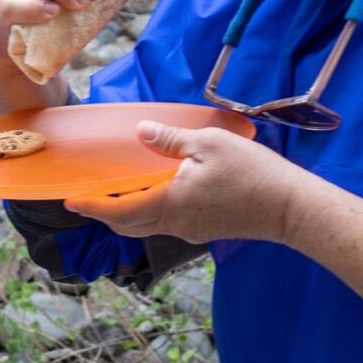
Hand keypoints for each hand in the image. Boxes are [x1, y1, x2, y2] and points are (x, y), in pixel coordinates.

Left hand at [67, 121, 362, 323]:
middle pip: (129, 224)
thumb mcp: (209, 144)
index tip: (69, 200)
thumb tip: (141, 132)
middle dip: (105, 212)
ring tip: (116, 191)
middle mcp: (176, 223)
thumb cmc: (253, 173)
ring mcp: (192, 230)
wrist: (293, 209)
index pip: (118, 212)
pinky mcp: (208, 229)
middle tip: (87, 195)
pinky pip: (168, 222)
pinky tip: (156, 191)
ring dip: (128, 212)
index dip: (92, 207)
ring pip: (148, 225)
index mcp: (169, 205)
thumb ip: (171, 140)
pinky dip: (151, 210)